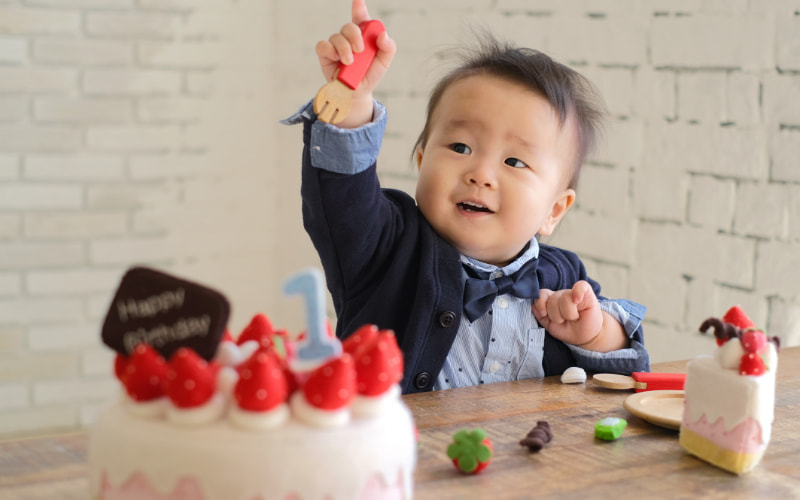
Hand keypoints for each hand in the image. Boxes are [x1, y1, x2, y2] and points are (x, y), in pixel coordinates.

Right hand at [314, 0, 395, 127]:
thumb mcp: (384, 62)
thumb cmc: (370, 75)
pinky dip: (330, 51)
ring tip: (349, 62)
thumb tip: (383, 35)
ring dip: (344, 49)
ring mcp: (336, 45)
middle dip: (354, 36)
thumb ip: (388, 47)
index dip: (359, 7)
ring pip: (336, 36)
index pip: (361, 17)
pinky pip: (323, 45)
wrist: (357, 93)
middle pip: (349, 26)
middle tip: (360, 50)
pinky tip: (336, 59)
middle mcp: (349, 38)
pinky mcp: (325, 54)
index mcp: (364, 36)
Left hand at [532, 281, 603, 347]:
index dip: (540, 304)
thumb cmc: (568, 330)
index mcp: (551, 300)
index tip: (544, 314)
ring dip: (568, 313)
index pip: (541, 294)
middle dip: (556, 316)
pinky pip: (581, 286)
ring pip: (565, 298)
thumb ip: (540, 315)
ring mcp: (573, 293)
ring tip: (573, 318)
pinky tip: (577, 300)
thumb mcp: (550, 325)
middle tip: (564, 321)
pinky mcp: (587, 293)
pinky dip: (578, 292)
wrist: (585, 337)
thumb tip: (533, 305)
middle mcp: (561, 295)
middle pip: (552, 300)